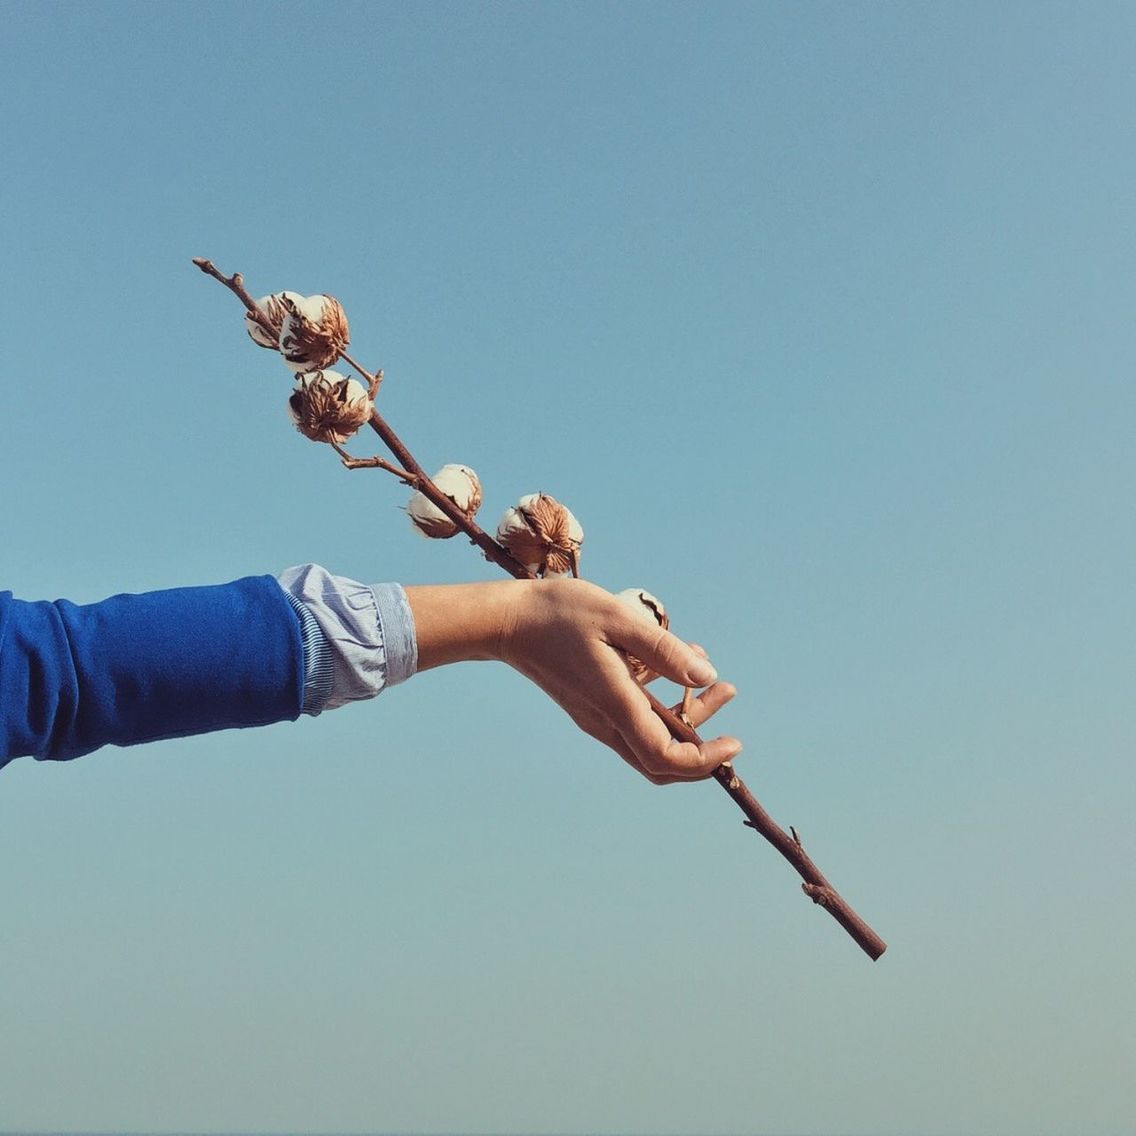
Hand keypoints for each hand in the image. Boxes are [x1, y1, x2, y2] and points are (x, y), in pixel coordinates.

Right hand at [405, 578, 740, 784]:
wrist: (509, 621)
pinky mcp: (591, 706)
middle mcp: (605, 721)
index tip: (734, 741)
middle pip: (661, 762)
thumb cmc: (561, 613)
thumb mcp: (618, 619)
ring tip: (713, 681)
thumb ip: (663, 650)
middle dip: (702, 745)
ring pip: (649, 742)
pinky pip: (634, 723)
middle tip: (728, 702)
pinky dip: (663, 708)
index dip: (704, 760)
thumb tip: (706, 676)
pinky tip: (675, 669)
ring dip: (686, 722)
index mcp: (614, 703)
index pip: (665, 756)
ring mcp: (595, 717)